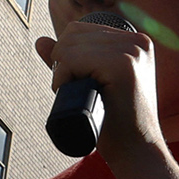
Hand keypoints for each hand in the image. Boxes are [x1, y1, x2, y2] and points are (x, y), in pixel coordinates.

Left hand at [35, 19, 161, 159]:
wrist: (136, 148)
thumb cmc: (114, 120)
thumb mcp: (93, 82)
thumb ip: (70, 60)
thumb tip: (41, 40)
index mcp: (136, 42)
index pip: (79, 29)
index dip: (67, 56)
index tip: (80, 82)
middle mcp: (138, 42)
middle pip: (72, 35)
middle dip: (63, 64)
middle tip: (78, 90)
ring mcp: (133, 52)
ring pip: (70, 47)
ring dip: (63, 73)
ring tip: (81, 94)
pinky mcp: (124, 65)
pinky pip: (73, 60)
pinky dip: (65, 78)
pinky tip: (80, 94)